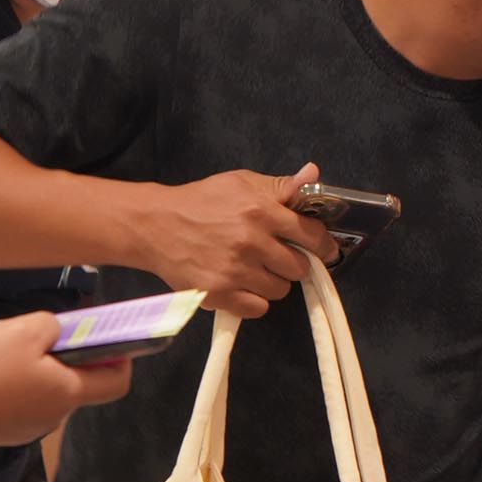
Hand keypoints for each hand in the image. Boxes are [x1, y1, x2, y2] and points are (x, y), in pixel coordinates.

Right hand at [0, 311, 132, 448]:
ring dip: (36, 372)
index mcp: (68, 393)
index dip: (120, 361)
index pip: (116, 384)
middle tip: (42, 336)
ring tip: (6, 352)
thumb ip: (52, 326)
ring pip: (44, 394)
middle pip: (74, 385)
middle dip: (65, 358)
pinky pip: (20, 405)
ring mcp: (27, 429)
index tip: (110, 342)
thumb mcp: (24, 330)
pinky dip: (14, 387)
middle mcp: (54, 417)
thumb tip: (57, 333)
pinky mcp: (3, 433)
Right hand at [144, 163, 331, 316]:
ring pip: (280, 290)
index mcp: (261, 211)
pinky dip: (253, 300)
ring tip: (253, 268)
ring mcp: (234, 271)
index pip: (311, 235)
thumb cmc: (201, 201)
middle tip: (277, 256)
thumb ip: (280, 185)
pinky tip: (241, 284)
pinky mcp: (219, 294)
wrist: (155, 225)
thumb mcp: (241, 182)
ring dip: (272, 281)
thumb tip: (312, 173)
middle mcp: (251, 242)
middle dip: (293, 263)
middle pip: (299, 268)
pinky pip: (258, 308)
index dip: (323, 244)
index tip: (326, 250)